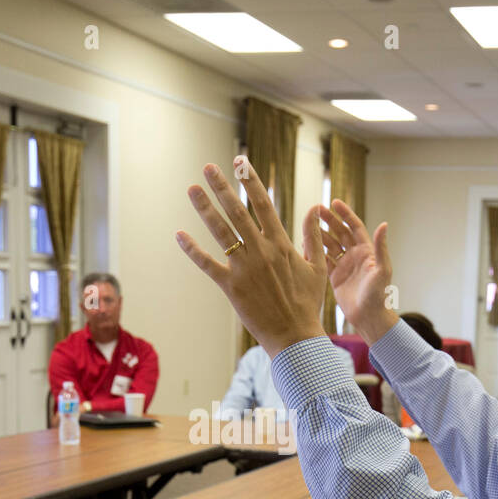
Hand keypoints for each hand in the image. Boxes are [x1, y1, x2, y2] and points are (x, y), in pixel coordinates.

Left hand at [176, 157, 326, 357]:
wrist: (295, 336)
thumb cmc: (308, 303)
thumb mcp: (317, 267)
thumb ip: (313, 236)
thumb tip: (315, 209)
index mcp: (282, 244)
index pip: (263, 204)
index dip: (251, 181)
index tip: (241, 162)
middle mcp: (262, 251)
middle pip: (238, 211)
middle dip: (222, 187)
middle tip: (208, 168)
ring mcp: (245, 268)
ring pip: (222, 232)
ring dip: (205, 209)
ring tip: (192, 189)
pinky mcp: (232, 287)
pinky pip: (208, 264)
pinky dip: (193, 250)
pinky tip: (180, 235)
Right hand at [319, 200, 397, 342]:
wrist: (369, 317)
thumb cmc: (379, 295)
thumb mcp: (382, 270)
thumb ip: (381, 247)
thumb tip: (384, 224)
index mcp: (366, 251)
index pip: (354, 226)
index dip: (345, 214)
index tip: (334, 202)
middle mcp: (355, 256)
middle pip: (340, 232)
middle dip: (329, 220)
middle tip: (316, 209)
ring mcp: (344, 266)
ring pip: (330, 245)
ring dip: (320, 234)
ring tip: (308, 224)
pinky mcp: (335, 277)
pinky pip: (323, 260)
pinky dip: (315, 251)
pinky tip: (305, 243)